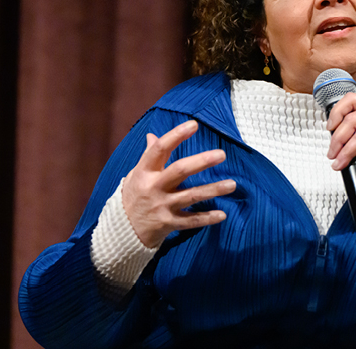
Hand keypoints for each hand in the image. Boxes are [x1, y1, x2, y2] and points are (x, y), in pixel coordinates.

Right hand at [122, 120, 235, 247]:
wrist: (122, 230)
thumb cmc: (135, 195)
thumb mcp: (137, 174)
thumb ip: (148, 156)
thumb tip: (152, 135)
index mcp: (144, 171)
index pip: (159, 150)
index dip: (176, 136)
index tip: (193, 125)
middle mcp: (153, 187)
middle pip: (179, 171)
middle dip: (201, 162)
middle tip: (222, 154)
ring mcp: (162, 206)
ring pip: (191, 196)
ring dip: (213, 190)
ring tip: (232, 184)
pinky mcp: (169, 223)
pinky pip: (191, 221)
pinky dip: (206, 218)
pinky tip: (222, 215)